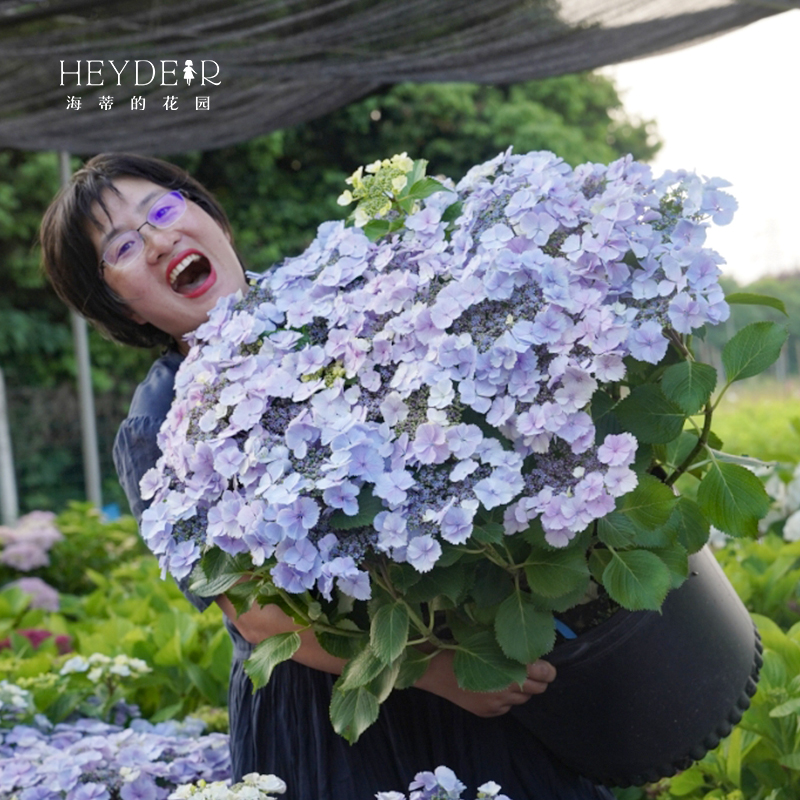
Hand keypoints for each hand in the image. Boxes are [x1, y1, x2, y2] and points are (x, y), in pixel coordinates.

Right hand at [415, 651, 555, 716]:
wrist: (433, 668)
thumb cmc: (460, 645)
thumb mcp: (489, 639)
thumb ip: (512, 648)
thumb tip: (535, 655)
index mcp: (509, 667)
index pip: (545, 673)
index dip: (548, 670)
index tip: (546, 666)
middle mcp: (507, 689)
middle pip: (538, 689)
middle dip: (537, 680)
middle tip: (529, 670)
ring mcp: (497, 703)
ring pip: (523, 698)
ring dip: (520, 688)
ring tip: (506, 675)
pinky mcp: (487, 712)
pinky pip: (506, 707)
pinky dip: (505, 697)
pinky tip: (492, 686)